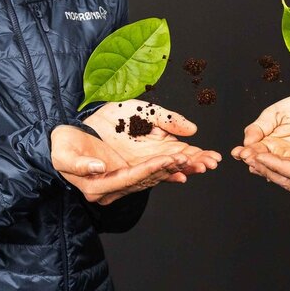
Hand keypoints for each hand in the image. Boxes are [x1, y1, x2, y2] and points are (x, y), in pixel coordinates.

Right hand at [49, 124, 186, 204]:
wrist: (62, 144)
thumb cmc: (62, 147)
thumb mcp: (64, 153)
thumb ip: (79, 164)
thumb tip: (99, 167)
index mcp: (97, 186)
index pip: (130, 178)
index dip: (151, 169)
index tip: (169, 159)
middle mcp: (111, 190)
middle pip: (145, 181)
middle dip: (169, 170)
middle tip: (190, 159)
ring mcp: (119, 184)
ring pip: (151, 178)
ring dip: (172, 170)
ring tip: (193, 161)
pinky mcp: (125, 176)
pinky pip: (149, 174)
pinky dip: (167, 169)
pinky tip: (183, 164)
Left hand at [85, 100, 220, 176]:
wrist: (77, 127)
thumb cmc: (110, 119)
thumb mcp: (144, 112)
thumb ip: (167, 119)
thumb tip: (193, 130)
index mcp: (154, 150)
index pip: (180, 156)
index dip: (196, 157)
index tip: (212, 158)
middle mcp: (144, 164)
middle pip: (172, 167)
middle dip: (191, 165)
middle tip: (208, 164)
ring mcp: (129, 173)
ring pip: (155, 174)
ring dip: (174, 169)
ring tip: (191, 165)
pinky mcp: (110, 178)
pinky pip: (130, 178)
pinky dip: (148, 175)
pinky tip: (169, 174)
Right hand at [230, 94, 289, 163]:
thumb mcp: (278, 112)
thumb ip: (262, 125)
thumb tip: (247, 139)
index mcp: (270, 143)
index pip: (255, 151)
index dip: (247, 152)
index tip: (240, 152)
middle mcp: (281, 156)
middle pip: (265, 163)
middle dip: (255, 161)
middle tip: (248, 158)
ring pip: (280, 170)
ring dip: (269, 168)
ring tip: (259, 163)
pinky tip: (280, 169)